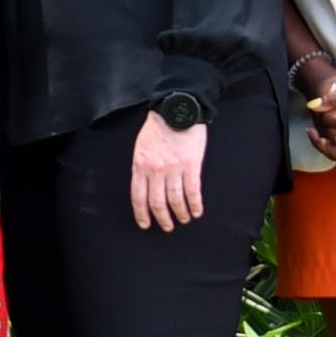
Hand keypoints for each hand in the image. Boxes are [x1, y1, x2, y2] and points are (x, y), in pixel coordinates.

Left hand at [127, 110, 211, 231]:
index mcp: (140, 165)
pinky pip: (192, 191)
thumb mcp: (141, 146)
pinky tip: (197, 212)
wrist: (177, 109)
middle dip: (162, 218)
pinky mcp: (191, 166)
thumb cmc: (158, 126)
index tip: (145, 224)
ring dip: (180, 214)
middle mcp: (155, 170)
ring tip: (183, 219)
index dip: (142, 213)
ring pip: (175, 200)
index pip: (138, 196)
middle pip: (157, 202)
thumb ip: (142, 166)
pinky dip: (195, 205)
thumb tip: (144, 186)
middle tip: (167, 226)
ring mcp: (174, 169)